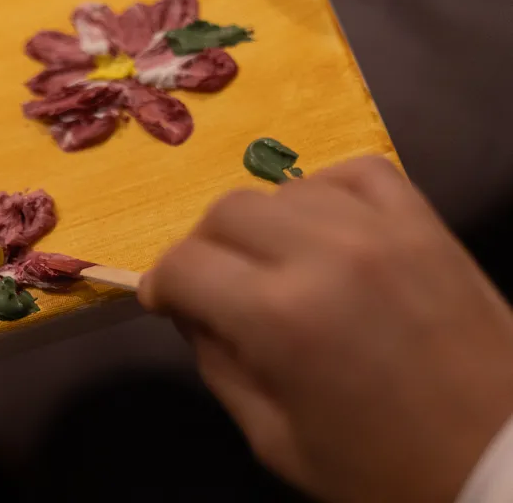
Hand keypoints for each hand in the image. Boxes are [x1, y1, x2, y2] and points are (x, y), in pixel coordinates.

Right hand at [139, 157, 512, 502]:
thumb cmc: (380, 467)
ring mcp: (380, 229)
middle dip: (201, 249)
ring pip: (282, 189)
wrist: (501, 457)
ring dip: (258, 226)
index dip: (160, 284)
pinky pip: (353, 173)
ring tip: (270, 263)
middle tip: (212, 285)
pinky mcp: (424, 222)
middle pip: (225, 213)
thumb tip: (191, 310)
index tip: (163, 301)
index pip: (184, 265)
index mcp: (279, 318)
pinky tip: (320, 225)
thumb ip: (218, 365)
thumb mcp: (274, 438)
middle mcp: (324, 254)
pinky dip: (321, 192)